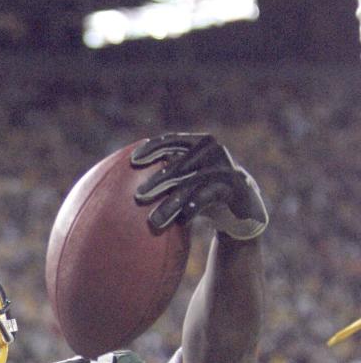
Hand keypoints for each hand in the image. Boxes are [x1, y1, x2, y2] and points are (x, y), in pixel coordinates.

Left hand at [131, 133, 267, 239]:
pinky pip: (210, 195)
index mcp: (196, 144)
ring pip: (192, 184)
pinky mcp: (235, 184)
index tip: (133, 162)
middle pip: (178, 165)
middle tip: (138, 197)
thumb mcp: (185, 186)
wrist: (242, 210)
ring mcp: (224, 166)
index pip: (171, 141)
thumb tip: (119, 190)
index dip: (152, 148)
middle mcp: (211, 150)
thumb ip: (163, 181)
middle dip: (158, 180)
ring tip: (154, 221)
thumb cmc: (205, 197)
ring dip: (172, 203)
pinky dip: (195, 206)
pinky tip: (182, 220)